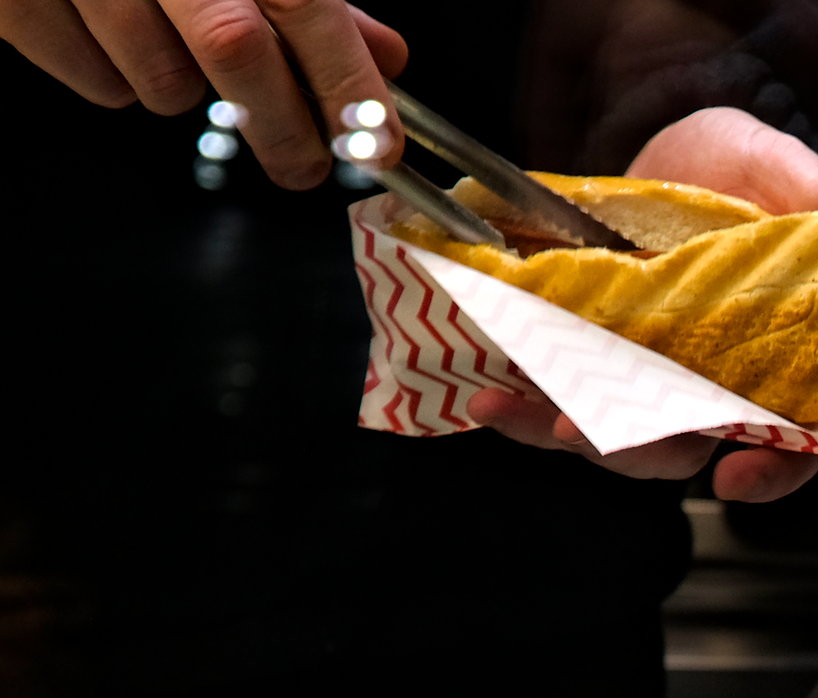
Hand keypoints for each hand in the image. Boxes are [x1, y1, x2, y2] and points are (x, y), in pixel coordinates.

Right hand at [1, 0, 406, 186]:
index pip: (303, 7)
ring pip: (161, 83)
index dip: (346, 83)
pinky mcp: (21, 4)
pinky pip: (97, 82)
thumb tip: (384, 53)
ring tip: (167, 44)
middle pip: (234, 49)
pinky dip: (116, 77)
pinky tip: (110, 34)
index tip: (378, 144)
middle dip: (282, 126)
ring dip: (182, 87)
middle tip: (300, 164)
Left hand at [467, 107, 817, 501]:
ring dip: (614, 447)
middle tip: (729, 470)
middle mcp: (747, 390)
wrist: (656, 146)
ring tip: (567, 425)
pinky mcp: (602, 375)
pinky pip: (569, 413)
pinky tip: (494, 401)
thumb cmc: (740, 173)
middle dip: (745, 469)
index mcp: (810, 357)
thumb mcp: (791, 176)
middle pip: (760, 453)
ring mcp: (673, 390)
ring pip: (659, 449)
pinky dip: (528, 414)